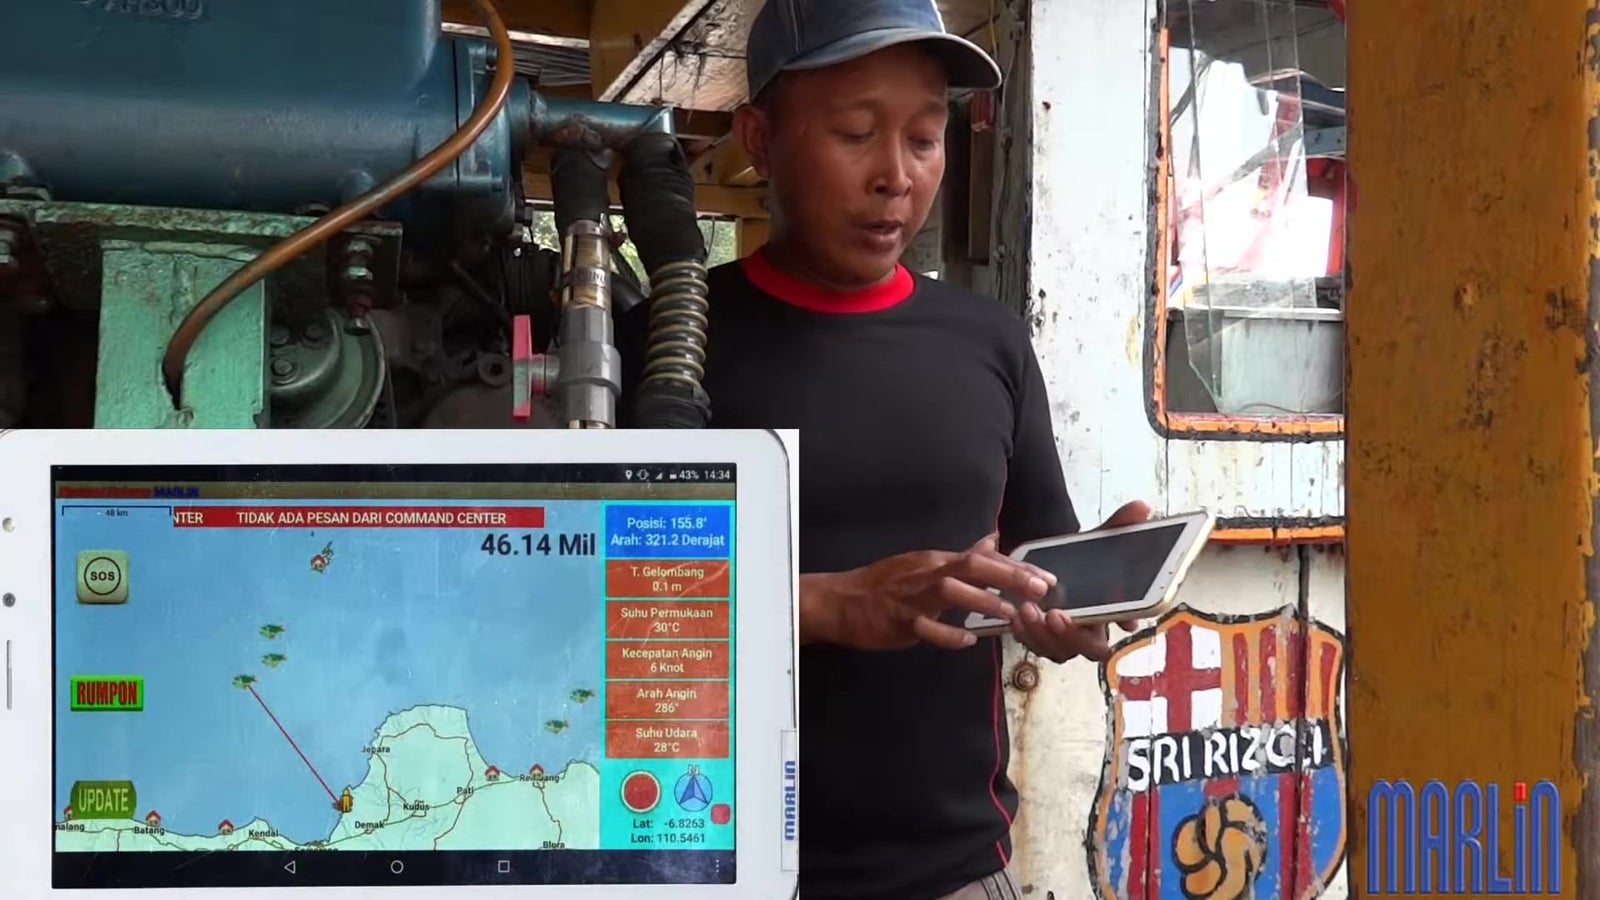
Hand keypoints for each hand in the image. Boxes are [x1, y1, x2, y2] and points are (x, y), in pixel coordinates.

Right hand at [799, 533, 1055, 650]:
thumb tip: (993, 540)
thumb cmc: (886, 585)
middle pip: (972, 567)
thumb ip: (962, 557)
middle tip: (1041, 589)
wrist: (841, 601)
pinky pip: (924, 627)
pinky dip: (947, 634)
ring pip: (950, 592)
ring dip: (983, 601)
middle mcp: (928, 572)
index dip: (1015, 567)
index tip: (1045, 577)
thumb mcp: (927, 565)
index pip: (982, 558)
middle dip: (1009, 576)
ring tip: (1011, 614)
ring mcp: (912, 595)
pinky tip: (967, 641)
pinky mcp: (897, 619)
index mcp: (937, 561)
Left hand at [1011, 500, 1152, 662]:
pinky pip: (1035, 646)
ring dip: (1043, 635)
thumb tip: (1142, 506)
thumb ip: (1119, 525)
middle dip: (1074, 636)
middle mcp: (1091, 630)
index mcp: (1113, 608)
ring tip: (1028, 609)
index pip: (1124, 624)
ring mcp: (1065, 638)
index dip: (1120, 623)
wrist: (1046, 563)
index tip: (1114, 615)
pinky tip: (1016, 616)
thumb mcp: (1097, 539)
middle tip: (1056, 615)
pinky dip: (1025, 634)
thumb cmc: (1077, 558)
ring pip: (1059, 651)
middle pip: (1092, 650)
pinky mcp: (1040, 638)